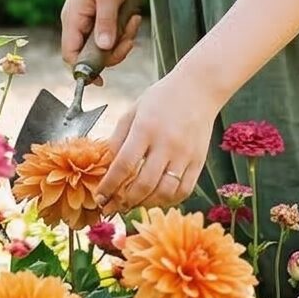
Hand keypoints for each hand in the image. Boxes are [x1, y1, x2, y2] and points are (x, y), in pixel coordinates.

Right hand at [60, 0, 144, 71]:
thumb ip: (106, 23)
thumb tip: (105, 49)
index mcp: (72, 20)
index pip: (70, 56)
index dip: (83, 71)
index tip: (102, 81)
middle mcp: (76, 24)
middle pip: (91, 55)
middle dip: (114, 51)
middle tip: (130, 36)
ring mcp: (87, 21)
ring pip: (104, 46)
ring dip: (121, 39)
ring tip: (133, 19)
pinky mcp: (98, 18)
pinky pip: (110, 34)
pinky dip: (122, 31)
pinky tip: (131, 17)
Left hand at [96, 69, 221, 213]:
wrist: (198, 88)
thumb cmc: (161, 98)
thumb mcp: (133, 110)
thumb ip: (118, 138)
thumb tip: (108, 167)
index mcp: (145, 128)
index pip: (123, 165)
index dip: (109, 186)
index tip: (99, 198)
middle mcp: (166, 144)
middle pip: (143, 184)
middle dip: (124, 201)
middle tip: (112, 208)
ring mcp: (185, 154)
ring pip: (164, 192)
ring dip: (145, 203)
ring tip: (132, 204)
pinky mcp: (199, 161)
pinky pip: (184, 190)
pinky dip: (168, 201)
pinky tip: (156, 198)